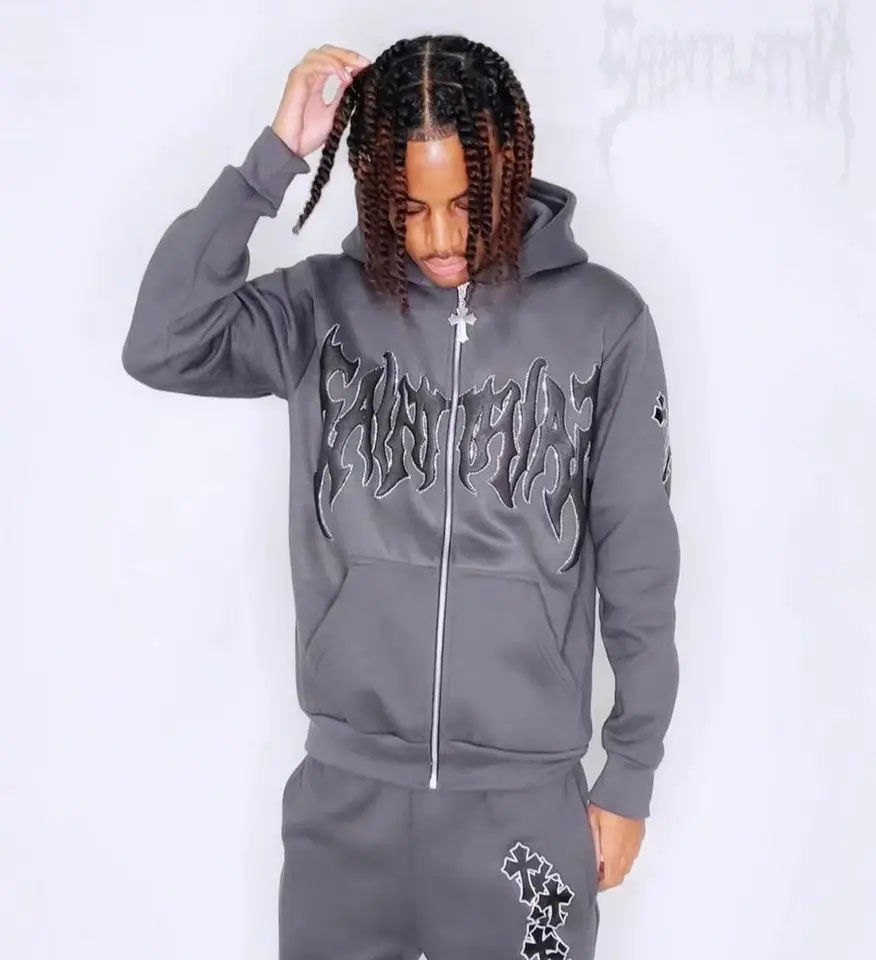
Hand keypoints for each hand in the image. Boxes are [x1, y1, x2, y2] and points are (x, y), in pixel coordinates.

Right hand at [271, 43, 370, 157]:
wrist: (293, 147)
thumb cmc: (307, 134)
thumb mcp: (334, 112)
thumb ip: (341, 95)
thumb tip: (354, 80)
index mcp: (316, 81)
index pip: (333, 60)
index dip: (350, 59)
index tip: (366, 66)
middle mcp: (308, 75)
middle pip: (327, 51)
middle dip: (347, 54)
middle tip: (364, 63)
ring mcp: (301, 76)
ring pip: (319, 54)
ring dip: (339, 59)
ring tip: (353, 72)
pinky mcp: (296, 80)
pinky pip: (312, 64)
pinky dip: (329, 66)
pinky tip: (342, 75)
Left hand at [587, 803, 644, 890]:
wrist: (627, 790)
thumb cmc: (606, 806)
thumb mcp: (591, 824)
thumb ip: (592, 847)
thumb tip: (592, 865)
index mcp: (614, 853)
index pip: (610, 880)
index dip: (600, 885)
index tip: (591, 882)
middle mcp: (628, 853)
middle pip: (619, 876)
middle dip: (607, 878)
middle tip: (594, 871)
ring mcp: (635, 846)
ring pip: (626, 867)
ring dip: (614, 868)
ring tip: (602, 859)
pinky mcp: (639, 837)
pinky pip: (631, 855)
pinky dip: (621, 858)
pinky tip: (613, 847)